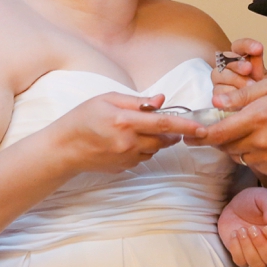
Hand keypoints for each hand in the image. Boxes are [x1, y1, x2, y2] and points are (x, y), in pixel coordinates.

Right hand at [56, 91, 179, 173]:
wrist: (65, 148)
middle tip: (169, 121)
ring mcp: (126, 158)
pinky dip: (143, 148)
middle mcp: (128, 143)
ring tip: (139, 128)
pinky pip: (143, 157)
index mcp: (125, 121)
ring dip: (156, 139)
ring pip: (154, 149)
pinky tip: (128, 140)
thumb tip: (161, 100)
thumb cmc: (84, 117)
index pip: (163, 123)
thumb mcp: (108, 99)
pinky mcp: (124, 168)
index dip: (185, 125)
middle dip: (173, 132)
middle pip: (163, 139)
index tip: (202, 128)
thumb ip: (137, 100)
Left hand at [185, 79, 266, 175]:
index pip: (219, 133)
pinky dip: (251, 154)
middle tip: (219, 128)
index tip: (191, 134)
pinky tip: (262, 142)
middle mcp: (260, 141)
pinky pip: (253, 164)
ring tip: (247, 131)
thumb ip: (242, 95)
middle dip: (218, 138)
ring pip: (238, 156)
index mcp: (257, 118)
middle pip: (225, 147)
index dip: (201, 136)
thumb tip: (217, 102)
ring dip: (235, 146)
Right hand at [211, 36, 266, 111]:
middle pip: (225, 59)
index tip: (259, 48)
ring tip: (249, 87)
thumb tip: (258, 48)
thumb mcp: (261, 75)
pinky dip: (229, 93)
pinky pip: (218, 91)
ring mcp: (219, 79)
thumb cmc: (257, 88)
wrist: (255, 105)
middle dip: (237, 64)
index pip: (239, 46)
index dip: (247, 45)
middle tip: (249, 69)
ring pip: (219, 74)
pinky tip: (240, 97)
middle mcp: (225, 65)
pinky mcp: (216, 93)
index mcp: (238, 57)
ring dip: (234, 80)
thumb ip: (257, 62)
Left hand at [218, 186, 266, 266]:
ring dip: (248, 248)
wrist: (235, 205)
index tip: (266, 227)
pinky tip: (234, 233)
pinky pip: (241, 263)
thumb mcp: (264, 197)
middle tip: (252, 228)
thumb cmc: (253, 201)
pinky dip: (236, 248)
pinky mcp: (242, 258)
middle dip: (262, 246)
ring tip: (242, 230)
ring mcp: (258, 256)